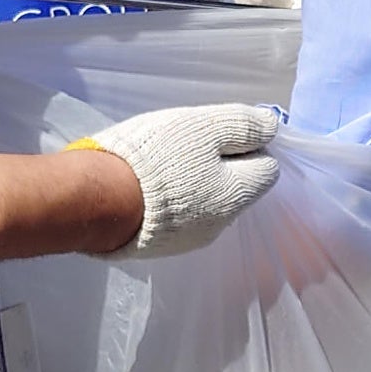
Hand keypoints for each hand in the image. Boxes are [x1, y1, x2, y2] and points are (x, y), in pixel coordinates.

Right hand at [82, 103, 280, 258]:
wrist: (99, 199)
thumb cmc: (156, 157)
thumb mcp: (203, 127)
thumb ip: (241, 125)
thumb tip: (271, 128)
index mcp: (237, 195)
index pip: (267, 168)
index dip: (250, 144)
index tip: (222, 132)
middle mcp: (221, 223)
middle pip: (237, 189)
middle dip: (223, 167)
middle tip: (190, 146)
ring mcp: (190, 239)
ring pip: (208, 205)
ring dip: (197, 185)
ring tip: (165, 165)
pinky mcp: (160, 246)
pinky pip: (180, 218)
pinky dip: (174, 202)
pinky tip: (150, 188)